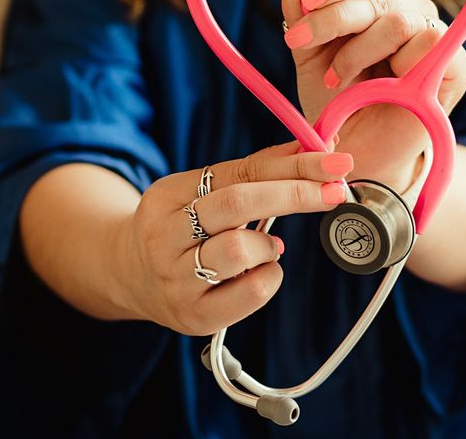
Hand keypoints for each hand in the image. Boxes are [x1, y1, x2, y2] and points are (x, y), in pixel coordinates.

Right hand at [113, 142, 352, 334]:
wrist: (130, 277)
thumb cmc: (182, 228)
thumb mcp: (202, 192)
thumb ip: (253, 172)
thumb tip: (310, 148)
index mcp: (166, 196)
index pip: (238, 172)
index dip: (291, 166)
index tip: (334, 162)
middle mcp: (164, 237)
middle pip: (236, 204)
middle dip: (294, 194)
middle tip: (335, 191)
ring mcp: (176, 280)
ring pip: (239, 250)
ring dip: (269, 245)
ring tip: (267, 246)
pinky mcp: (194, 316)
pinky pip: (250, 293)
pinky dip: (269, 276)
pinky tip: (260, 272)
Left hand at [280, 0, 465, 189]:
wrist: (358, 152)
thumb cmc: (336, 101)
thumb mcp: (308, 54)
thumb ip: (299, 9)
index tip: (304, 4)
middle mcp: (406, 8)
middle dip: (331, 18)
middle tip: (300, 42)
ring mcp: (433, 33)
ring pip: (398, 20)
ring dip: (359, 52)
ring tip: (337, 79)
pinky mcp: (456, 64)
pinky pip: (431, 43)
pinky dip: (398, 66)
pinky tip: (381, 88)